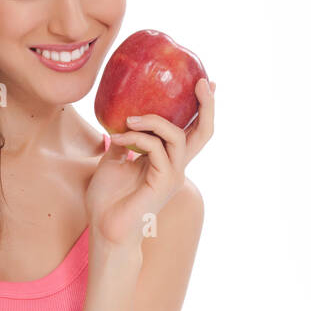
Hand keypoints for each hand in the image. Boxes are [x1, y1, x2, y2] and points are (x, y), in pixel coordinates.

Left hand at [85, 77, 215, 249]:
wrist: (105, 229)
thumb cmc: (107, 201)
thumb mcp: (112, 160)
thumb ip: (123, 141)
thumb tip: (120, 120)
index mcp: (166, 161)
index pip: (191, 131)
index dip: (200, 108)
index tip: (203, 82)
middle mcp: (175, 167)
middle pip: (203, 132)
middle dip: (206, 105)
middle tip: (201, 81)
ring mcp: (173, 175)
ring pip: (177, 135)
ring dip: (152, 121)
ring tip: (128, 120)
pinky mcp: (164, 182)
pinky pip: (156, 149)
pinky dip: (137, 138)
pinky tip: (117, 138)